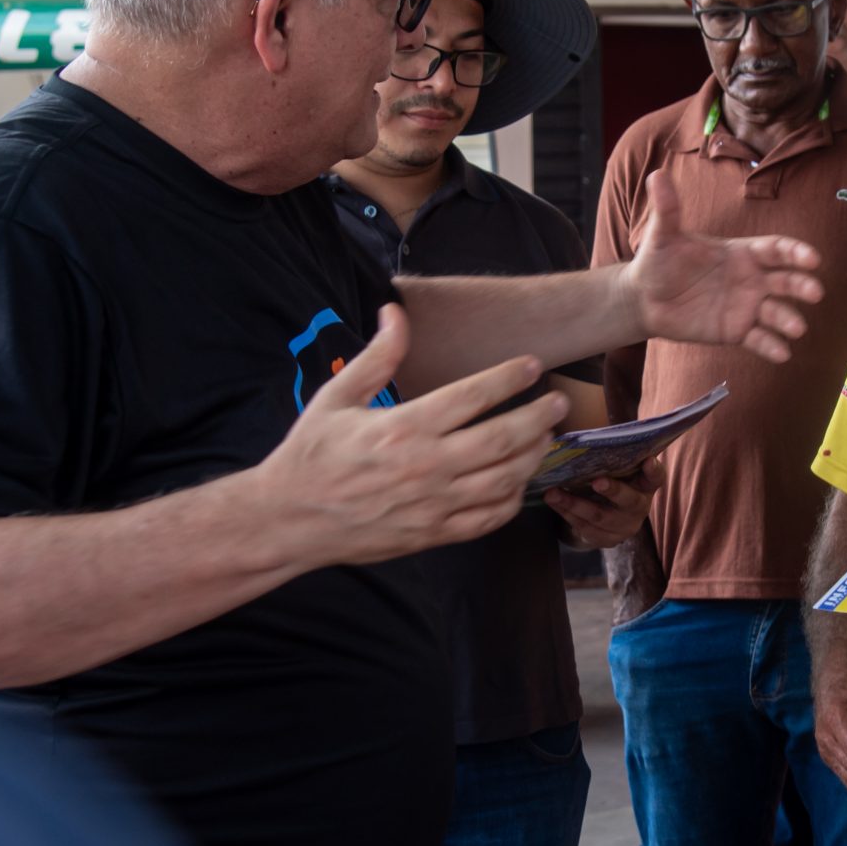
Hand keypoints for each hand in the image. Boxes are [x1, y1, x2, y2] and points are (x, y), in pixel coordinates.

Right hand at [254, 304, 566, 567]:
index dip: (510, 378)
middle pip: (503, 438)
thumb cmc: (310, 455)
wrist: (288, 520)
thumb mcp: (336, 397)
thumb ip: (376, 356)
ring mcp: (433, 504)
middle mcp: (426, 466)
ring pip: (504, 479)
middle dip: (539, 417)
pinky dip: (512, 500)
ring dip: (533, 456)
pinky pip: (487, 518)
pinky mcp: (433, 533)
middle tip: (558, 401)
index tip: (533, 366)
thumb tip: (395, 312)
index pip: (473, 396)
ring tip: (547, 437)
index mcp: (404, 426)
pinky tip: (518, 482)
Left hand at [545, 463, 654, 548]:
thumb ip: (614, 458)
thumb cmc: (613, 483)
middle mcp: (639, 508)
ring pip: (599, 517)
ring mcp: (623, 527)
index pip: (656, 478)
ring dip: (574, 504)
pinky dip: (566, 513)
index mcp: (645, 487)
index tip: (648, 460)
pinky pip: (584, 528)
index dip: (653, 470)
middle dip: (613, 491)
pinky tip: (553, 502)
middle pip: (629, 501)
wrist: (608, 519)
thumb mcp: (619, 471)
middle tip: (597, 481)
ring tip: (553, 493)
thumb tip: (591, 438)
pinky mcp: (606, 540)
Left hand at [623, 170, 823, 361]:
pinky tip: (782, 353)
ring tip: (797, 329)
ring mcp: (746, 306)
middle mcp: (751, 279)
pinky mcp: (736, 331)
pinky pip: (759, 339)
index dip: (795, 253)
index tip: (812, 259)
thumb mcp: (662, 236)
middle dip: (801, 285)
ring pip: (776, 312)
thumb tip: (656, 175)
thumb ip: (667, 209)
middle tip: (815, 292)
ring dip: (789, 320)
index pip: (775, 250)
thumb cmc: (658, 261)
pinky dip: (772, 346)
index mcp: (741, 253)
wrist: (645, 299)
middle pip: (785, 280)